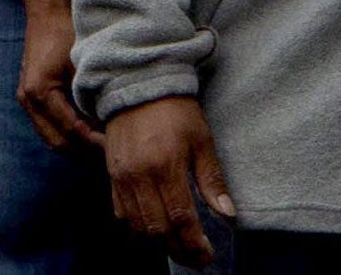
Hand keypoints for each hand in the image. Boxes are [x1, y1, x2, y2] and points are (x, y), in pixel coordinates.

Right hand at [17, 0, 99, 149]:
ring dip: (77, 144)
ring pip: (53, 138)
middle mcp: (28, 100)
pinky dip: (69, 132)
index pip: (70, 131)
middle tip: (112, 150)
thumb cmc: (67, 30)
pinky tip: (91, 128)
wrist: (48, 9)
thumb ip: (94, 94)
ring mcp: (27, 100)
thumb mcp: (85, 62)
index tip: (115, 146)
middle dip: (85, 150)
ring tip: (103, 142)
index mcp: (40, 91)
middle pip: (58, 143)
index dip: (94, 142)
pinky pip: (50, 126)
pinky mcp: (31, 97)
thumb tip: (113, 125)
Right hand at [103, 96, 233, 262]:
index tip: (207, 254)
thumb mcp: (201, 139)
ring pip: (137, 227)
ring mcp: (122, 177)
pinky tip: (154, 231)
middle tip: (197, 258)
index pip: (181, 219)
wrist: (138, 83)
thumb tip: (228, 215)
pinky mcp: (112, 175)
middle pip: (158, 230)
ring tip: (179, 247)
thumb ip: (212, 180)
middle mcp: (140, 176)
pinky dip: (137, 229)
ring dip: (159, 244)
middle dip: (179, 250)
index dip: (194, 243)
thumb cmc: (176, 109)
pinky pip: (121, 213)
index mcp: (166, 166)